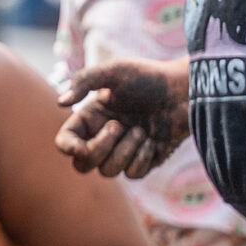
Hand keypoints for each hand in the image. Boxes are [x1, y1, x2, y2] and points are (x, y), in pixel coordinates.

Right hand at [55, 58, 189, 176]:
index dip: (67, 147)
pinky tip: (153, 141)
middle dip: (98, 149)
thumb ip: (83, 82)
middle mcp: (103, 138)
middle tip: (117, 126)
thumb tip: (60, 102)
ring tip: (141, 130)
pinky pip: (133, 174)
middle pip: (82, 164)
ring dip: (125, 151)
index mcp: (90, 118)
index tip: (80, 147)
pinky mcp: (145, 162)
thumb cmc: (149, 77)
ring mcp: (124, 152)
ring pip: (108, 172)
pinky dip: (141, 158)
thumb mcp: (114, 71)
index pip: (65, 141)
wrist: (185, 90)